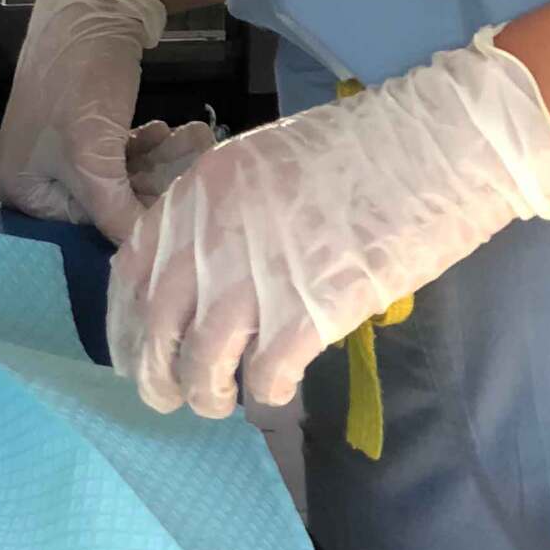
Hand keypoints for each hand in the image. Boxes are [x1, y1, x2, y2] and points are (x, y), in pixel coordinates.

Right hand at [0, 0, 214, 243]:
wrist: (90, 5)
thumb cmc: (79, 83)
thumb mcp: (94, 156)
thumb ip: (117, 213)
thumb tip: (145, 256)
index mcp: (21, 188)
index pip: (84, 227)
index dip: (132, 221)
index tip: (179, 212)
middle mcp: (36, 173)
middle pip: (107, 199)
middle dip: (157, 182)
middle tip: (200, 163)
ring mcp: (61, 147)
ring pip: (122, 173)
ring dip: (163, 161)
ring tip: (198, 138)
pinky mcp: (85, 124)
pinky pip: (122, 151)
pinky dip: (150, 144)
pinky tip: (176, 131)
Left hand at [108, 27, 549, 418]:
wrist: (424, 149)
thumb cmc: (354, 151)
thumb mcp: (258, 166)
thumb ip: (218, 214)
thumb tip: (199, 273)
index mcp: (193, 196)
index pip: (130, 274)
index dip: (125, 323)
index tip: (134, 350)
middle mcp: (206, 238)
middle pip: (155, 328)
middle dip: (154, 375)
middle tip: (168, 396)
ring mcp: (252, 278)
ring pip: (200, 365)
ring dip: (207, 395)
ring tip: (223, 400)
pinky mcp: (305, 316)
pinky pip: (263, 378)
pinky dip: (266, 393)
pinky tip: (279, 388)